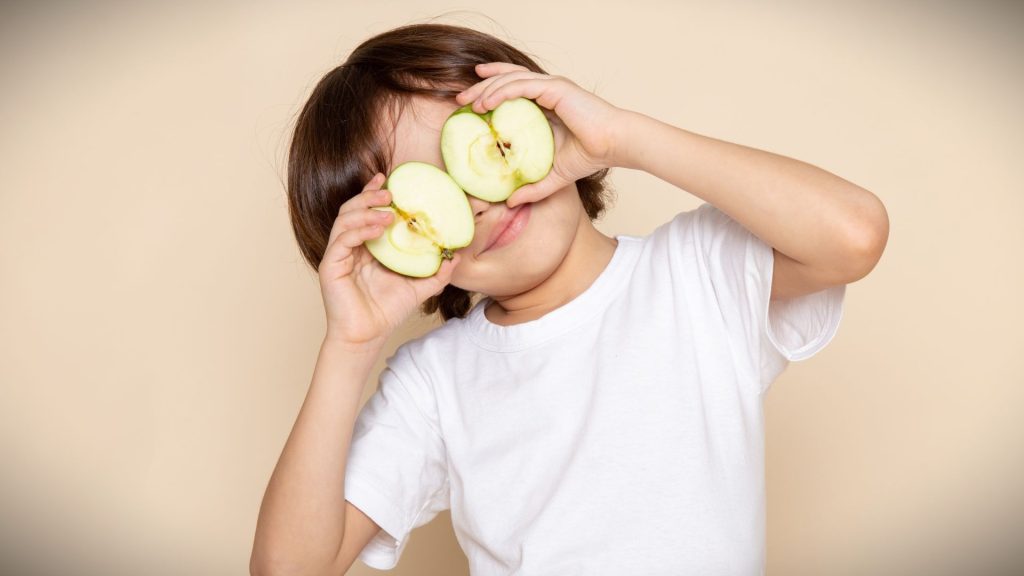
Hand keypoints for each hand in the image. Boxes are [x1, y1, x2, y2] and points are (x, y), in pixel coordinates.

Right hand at [318, 173, 460, 348]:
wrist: (368, 336)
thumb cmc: (386, 312)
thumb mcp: (418, 288)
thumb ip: (436, 272)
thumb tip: (456, 256)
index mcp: (366, 247)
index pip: (366, 212)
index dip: (373, 193)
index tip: (388, 178)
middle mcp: (350, 247)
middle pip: (353, 209)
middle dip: (370, 196)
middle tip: (390, 191)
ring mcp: (338, 255)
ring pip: (345, 219)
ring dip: (366, 211)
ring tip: (388, 211)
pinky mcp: (330, 266)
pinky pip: (342, 240)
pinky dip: (359, 230)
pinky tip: (377, 229)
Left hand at [455, 62, 627, 206]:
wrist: (614, 145)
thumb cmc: (589, 155)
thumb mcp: (553, 176)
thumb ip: (532, 188)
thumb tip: (511, 203)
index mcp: (545, 104)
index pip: (512, 90)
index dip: (490, 92)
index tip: (470, 103)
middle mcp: (547, 91)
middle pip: (507, 80)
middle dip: (481, 86)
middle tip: (461, 99)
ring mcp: (551, 86)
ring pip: (511, 79)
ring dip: (487, 87)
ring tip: (469, 100)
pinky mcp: (556, 88)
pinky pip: (522, 85)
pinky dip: (502, 91)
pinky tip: (487, 102)